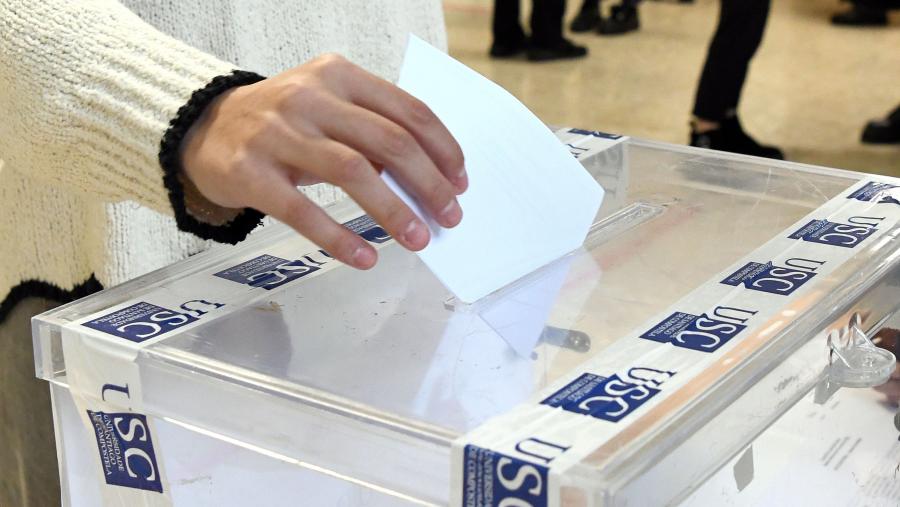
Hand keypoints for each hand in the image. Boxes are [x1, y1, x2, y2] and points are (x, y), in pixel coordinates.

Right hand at [181, 54, 466, 268]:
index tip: (461, 181)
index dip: (442, 149)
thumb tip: (428, 180)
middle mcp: (310, 98)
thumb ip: (372, 130)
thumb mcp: (328, 106)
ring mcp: (278, 134)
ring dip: (393, 210)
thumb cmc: (283, 122)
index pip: (407, 110)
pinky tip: (365, 257)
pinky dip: (339, 238)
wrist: (203, 127)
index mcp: (338, 76)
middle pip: (388, 141)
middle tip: (449, 216)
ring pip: (352, 172)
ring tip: (418, 239)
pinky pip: (304, 211)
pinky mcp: (251, 173)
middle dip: (429, 183)